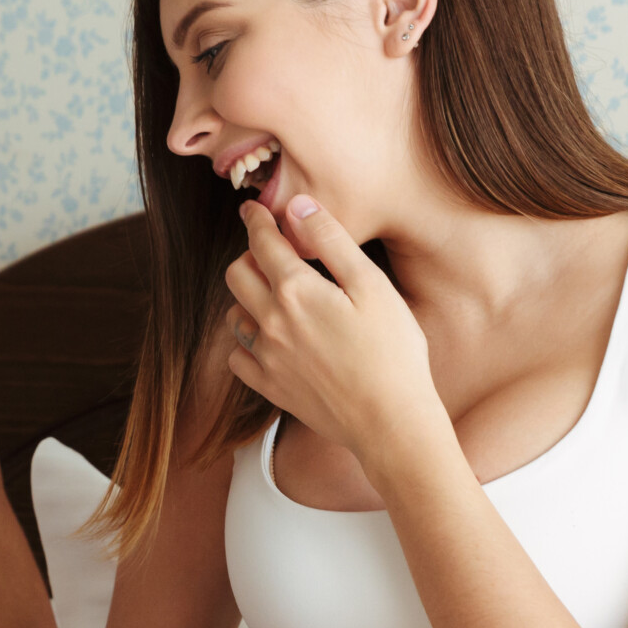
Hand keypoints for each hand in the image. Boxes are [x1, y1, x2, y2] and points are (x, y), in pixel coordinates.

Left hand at [224, 194, 439, 459]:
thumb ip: (331, 241)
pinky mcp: (270, 386)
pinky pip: (238, 357)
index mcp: (296, 291)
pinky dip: (246, 342)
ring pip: (235, 315)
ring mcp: (266, 357)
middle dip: (249, 256)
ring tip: (274, 297)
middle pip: (237, 275)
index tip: (252, 210)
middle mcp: (271, 322)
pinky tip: (268, 339)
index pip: (262, 243)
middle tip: (270, 253)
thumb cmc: (392, 351)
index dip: (255, 220)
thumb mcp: (371, 285)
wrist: (389, 420)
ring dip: (247, 299)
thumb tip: (298, 206)